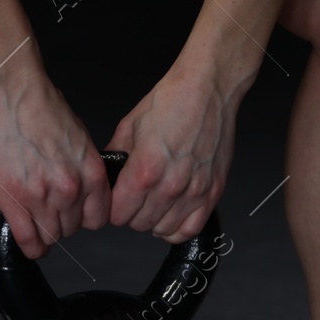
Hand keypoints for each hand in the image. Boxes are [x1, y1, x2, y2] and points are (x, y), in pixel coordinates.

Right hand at [0, 73, 110, 259]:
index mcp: (91, 174)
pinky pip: (27, 238)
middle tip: (50, 212)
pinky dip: (29, 246)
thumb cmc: (42, 108)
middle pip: (73, 229)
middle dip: (62, 223)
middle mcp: (71, 189)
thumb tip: (82, 189)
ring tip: (36, 223)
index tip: (76, 217)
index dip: (85, 219)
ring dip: (44, 233)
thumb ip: (83, 169)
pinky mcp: (15, 200)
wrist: (13, 95)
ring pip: (50, 236)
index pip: (98, 219)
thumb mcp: (79, 140)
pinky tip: (29, 244)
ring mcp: (42, 197)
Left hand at [108, 66, 235, 242]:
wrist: (208, 89)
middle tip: (135, 200)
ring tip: (153, 206)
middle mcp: (170, 185)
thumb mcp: (129, 126)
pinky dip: (178, 229)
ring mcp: (194, 191)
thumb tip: (106, 174)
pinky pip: (191, 228)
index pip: (118, 214)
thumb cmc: (172, 101)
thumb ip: (115, 155)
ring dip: (154, 221)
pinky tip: (171, 216)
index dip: (113, 209)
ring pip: (164, 230)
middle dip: (132, 214)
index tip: (117, 201)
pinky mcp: (213, 191)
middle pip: (139, 224)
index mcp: (144, 170)